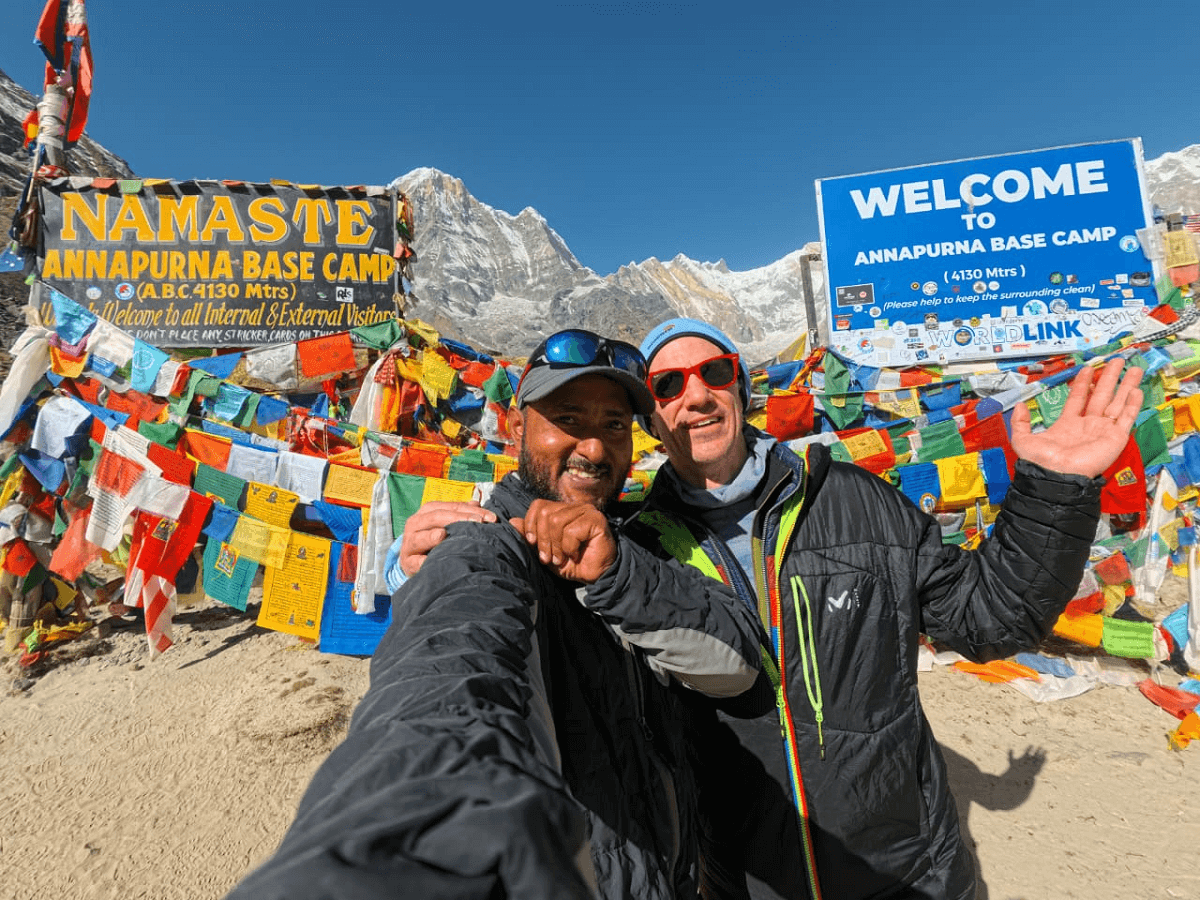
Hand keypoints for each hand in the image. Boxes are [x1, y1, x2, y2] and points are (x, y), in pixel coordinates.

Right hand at [400, 501, 497, 575]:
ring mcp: (409, 543)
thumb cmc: (434, 539)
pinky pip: (414, 562)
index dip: (471, 510)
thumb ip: (460, 513)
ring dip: (431, 537)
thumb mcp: (446, 523)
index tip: (491, 518)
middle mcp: (415, 524)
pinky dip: (422, 562)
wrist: (413, 559)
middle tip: (479, 523)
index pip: (451, 507)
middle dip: (459, 519)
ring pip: (419, 538)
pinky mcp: (407, 562)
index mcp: (427, 512)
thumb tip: (477, 504)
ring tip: (443, 535)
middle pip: (436, 517)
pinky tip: (429, 561)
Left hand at [509, 500, 617, 582]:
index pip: (539, 506)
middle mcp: (574, 507)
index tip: (532, 544)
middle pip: (546, 513)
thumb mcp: (546, 551)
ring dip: (556, 546)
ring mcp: (586, 511)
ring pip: (556, 521)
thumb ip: (530, 536)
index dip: (531, 525)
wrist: (597, 576)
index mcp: (562, 510)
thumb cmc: (573, 563)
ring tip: (562, 558)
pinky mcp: (596, 520)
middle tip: (549, 558)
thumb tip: (512, 521)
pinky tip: (575, 555)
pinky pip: (571, 531)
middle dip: (543, 540)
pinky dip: (569, 547)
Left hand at [1010, 357, 1143, 477]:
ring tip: (1133, 368)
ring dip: (1126, 385)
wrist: (1056, 476)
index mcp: (1068, 424)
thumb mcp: (1023, 439)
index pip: (1078, 398)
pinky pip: (1126, 418)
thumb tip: (1020, 406)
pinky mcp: (1115, 438)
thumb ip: (1021, 422)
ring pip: (1117, 403)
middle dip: (1109, 378)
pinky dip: (1132, 404)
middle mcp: (1087, 425)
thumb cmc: (1041, 462)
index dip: (1083, 383)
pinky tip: (1136, 390)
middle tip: (1116, 361)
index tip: (1088, 369)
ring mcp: (1103, 430)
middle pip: (1102, 395)